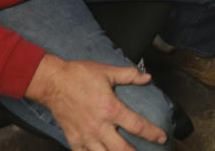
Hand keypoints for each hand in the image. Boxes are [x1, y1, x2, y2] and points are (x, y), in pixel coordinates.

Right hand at [24, 53, 166, 149]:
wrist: (53, 82)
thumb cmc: (79, 75)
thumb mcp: (107, 72)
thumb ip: (129, 76)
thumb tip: (147, 78)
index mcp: (110, 109)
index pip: (137, 126)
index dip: (152, 134)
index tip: (161, 138)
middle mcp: (99, 126)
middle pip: (123, 149)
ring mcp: (86, 135)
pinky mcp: (73, 140)